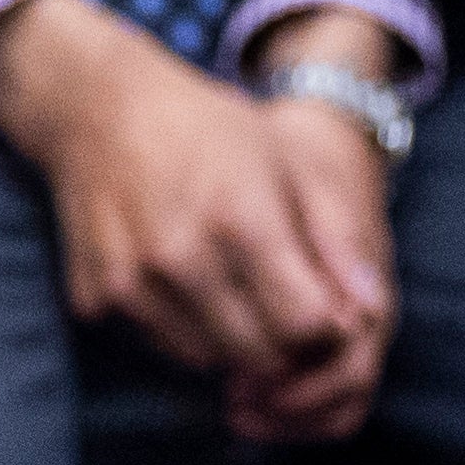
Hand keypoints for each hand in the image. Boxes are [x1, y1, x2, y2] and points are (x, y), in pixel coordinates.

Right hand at [0, 0, 394, 442]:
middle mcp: (182, 260)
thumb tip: (371, 310)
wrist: (99, 108)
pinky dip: (179, 325)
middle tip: (278, 301)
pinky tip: (179, 277)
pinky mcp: (94, 296)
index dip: (325, 323)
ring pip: (206, 357)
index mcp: (242, 222)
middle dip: (281, 341)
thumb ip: (336, 239)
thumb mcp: (287, 164)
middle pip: (258, 353)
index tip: (321, 301)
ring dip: (229, 337)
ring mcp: (130, 282)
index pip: (306, 325)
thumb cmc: (208, 129)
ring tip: (230, 285)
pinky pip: (157, 340)